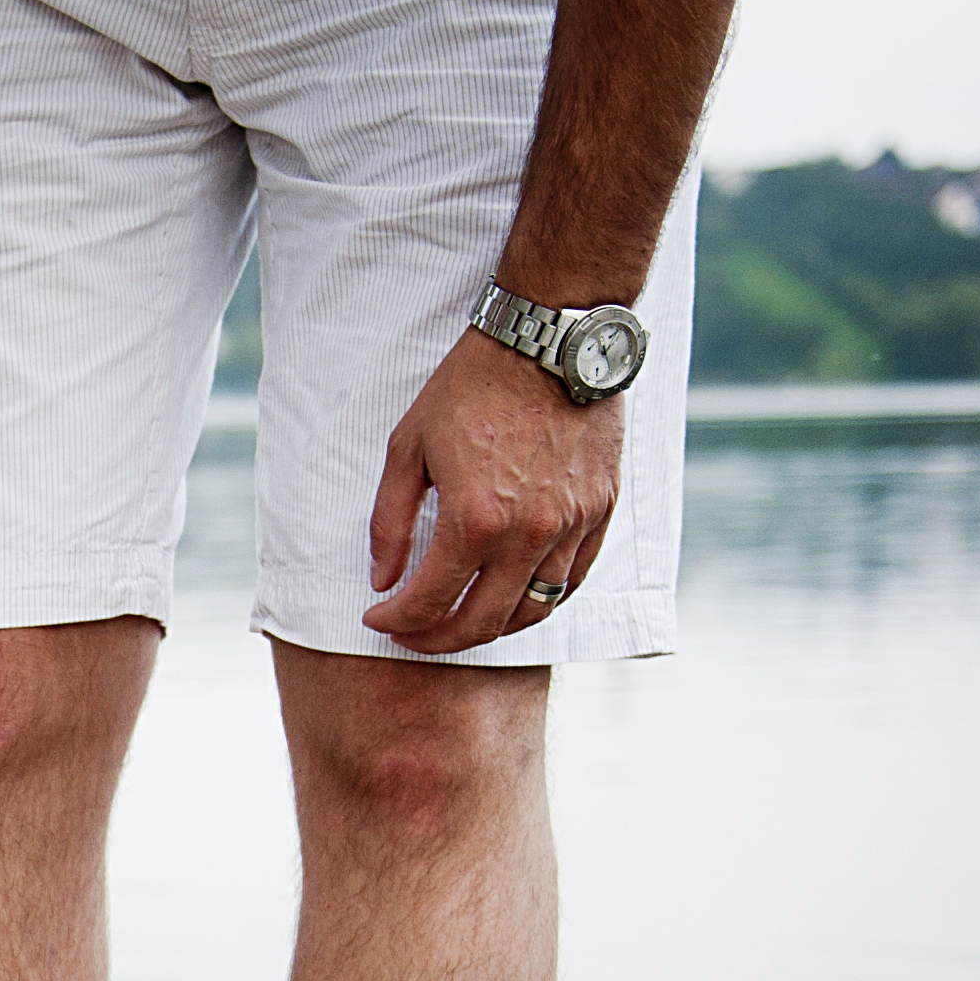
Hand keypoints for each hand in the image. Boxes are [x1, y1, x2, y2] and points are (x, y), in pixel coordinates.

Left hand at [361, 330, 622, 654]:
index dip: (396, 622)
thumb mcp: (408, 448)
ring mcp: (571, 525)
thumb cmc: (472, 388)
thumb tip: (382, 580)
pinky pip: (572, 579)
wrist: (548, 341)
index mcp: (473, 520)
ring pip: (533, 610)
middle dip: (439, 639)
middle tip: (414, 634)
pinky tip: (511, 595)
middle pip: (483, 623)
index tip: (378, 619)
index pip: (429, 604)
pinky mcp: (601, 510)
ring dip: (492, 627)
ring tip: (462, 619)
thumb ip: (390, 522)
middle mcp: (527, 534)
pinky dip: (540, 599)